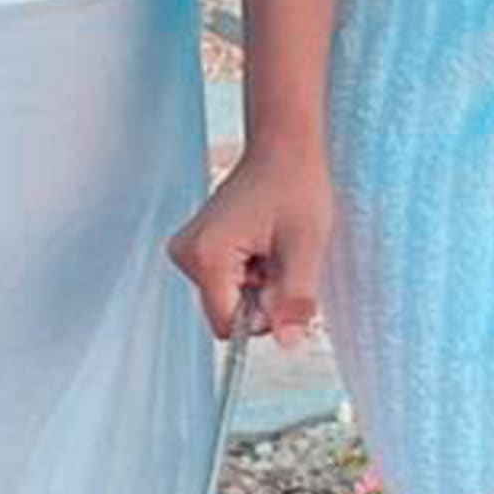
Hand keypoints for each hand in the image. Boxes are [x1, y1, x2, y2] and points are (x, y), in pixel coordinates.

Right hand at [171, 140, 328, 343]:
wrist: (283, 150)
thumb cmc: (295, 187)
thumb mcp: (307, 247)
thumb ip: (296, 300)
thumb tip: (290, 343)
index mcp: (206, 257)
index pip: (228, 325)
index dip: (262, 315)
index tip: (280, 278)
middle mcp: (186, 255)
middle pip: (226, 313)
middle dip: (261, 295)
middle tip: (279, 256)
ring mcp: (187, 251)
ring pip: (227, 299)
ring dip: (257, 283)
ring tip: (271, 245)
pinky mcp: (196, 247)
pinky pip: (224, 282)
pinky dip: (249, 271)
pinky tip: (260, 241)